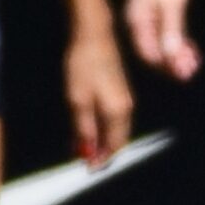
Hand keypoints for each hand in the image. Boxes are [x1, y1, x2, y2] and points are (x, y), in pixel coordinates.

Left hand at [64, 22, 133, 168]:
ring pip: (115, 129)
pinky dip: (102, 127)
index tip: (88, 169)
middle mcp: (127, 108)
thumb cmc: (83, 66)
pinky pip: (113, 118)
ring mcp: (125, 99)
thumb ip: (83, 128)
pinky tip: (88, 127)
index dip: (102, 159)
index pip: (114, 145)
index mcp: (119, 112)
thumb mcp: (77, 100)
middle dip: (102, 151)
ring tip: (82, 145)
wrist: (93, 35)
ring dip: (101, 140)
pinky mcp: (119, 91)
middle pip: (118, 139)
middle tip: (83, 159)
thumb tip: (86, 152)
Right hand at [124, 0, 197, 80]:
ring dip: (177, 55)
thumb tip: (170, 55)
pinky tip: (190, 50)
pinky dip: (177, 44)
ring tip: (194, 63)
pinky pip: (165, 35)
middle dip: (172, 63)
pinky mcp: (156, 15)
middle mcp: (138, 23)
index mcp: (137, 21)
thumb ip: (171, 30)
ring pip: (161, 45)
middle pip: (154, 52)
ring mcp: (147, 19)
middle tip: (192, 71)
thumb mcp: (172, 4)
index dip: (166, 65)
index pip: (148, 52)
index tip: (183, 72)